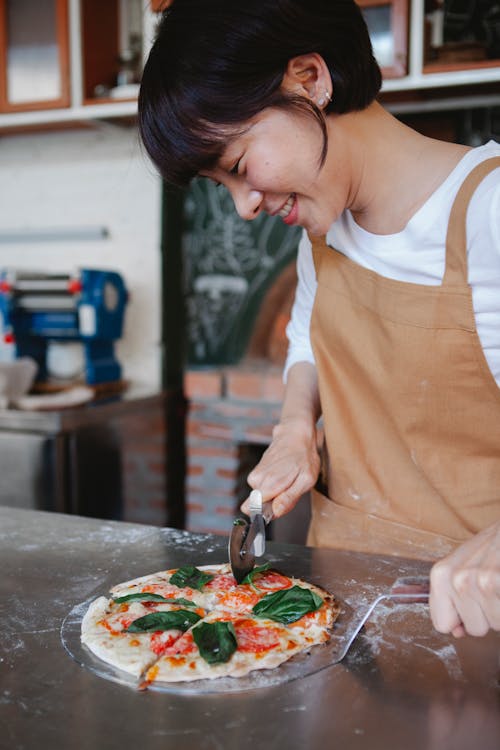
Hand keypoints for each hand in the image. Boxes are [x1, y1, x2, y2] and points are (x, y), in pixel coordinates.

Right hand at [241, 418, 320, 518]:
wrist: (295, 433)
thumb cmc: (304, 456)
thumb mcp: (305, 480)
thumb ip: (289, 498)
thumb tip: (275, 512)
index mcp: (268, 485)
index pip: (252, 510)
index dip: (266, 513)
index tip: (278, 507)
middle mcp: (257, 480)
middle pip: (259, 504)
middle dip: (274, 501)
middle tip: (290, 488)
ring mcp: (256, 474)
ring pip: (262, 495)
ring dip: (276, 491)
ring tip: (289, 478)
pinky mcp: (257, 470)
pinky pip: (263, 486)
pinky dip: (273, 483)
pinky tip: (283, 473)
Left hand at [429, 521, 499, 636]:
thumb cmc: (491, 546)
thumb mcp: (462, 566)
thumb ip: (452, 597)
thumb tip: (456, 631)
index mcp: (441, 575)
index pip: (441, 624)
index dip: (459, 619)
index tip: (470, 605)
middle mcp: (458, 580)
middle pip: (473, 628)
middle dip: (485, 614)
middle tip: (491, 587)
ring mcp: (481, 583)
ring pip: (494, 625)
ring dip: (499, 609)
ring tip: (499, 584)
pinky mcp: (498, 583)